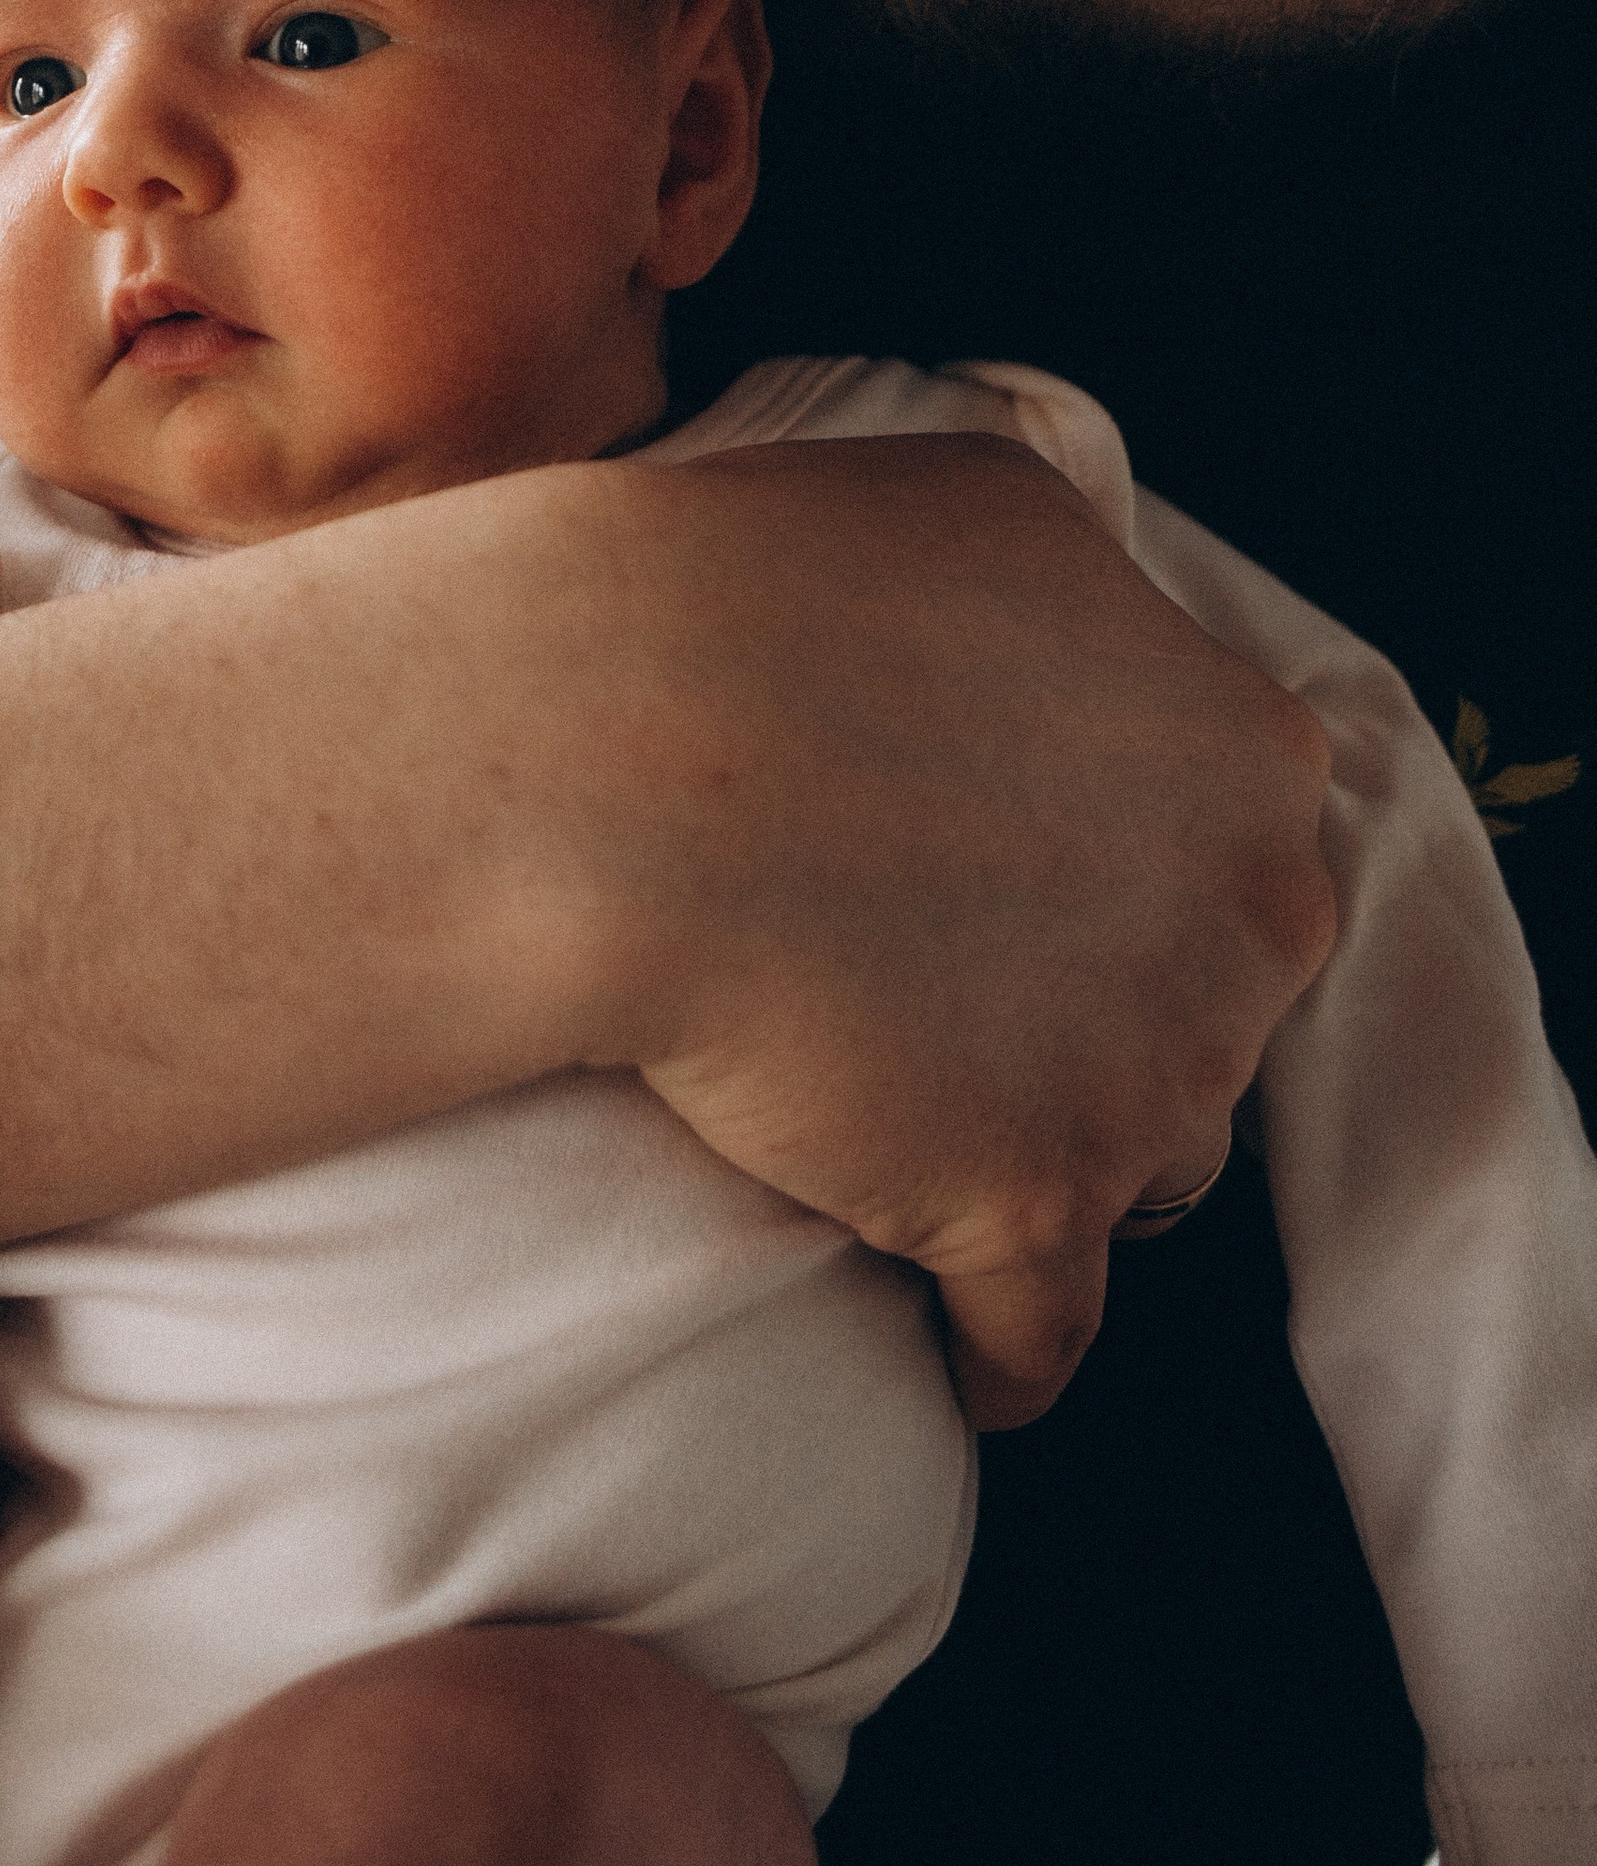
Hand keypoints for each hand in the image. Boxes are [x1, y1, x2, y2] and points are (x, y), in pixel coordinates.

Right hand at [509, 437, 1333, 1429]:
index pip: (1232, 854)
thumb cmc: (765, 599)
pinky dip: (1002, 1358)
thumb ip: (1085, 589)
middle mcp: (1245, 920)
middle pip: (1212, 1015)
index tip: (1016, 885)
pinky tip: (957, 1363)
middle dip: (1111, 1020)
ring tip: (923, 1144)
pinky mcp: (1030, 1208)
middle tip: (956, 1001)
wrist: (618, 756)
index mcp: (1246, 753)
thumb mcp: (986, 502)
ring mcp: (1149, 1075)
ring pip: (1143, 1166)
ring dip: (1057, 1162)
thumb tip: (1091, 626)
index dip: (1121, 875)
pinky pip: (1043, 1340)